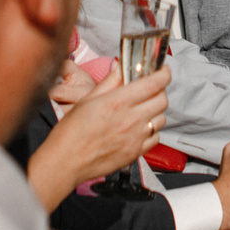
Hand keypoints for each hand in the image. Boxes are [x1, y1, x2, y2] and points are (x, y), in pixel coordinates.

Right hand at [25, 67, 168, 209]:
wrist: (66, 162)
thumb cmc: (71, 132)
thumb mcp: (87, 99)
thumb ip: (109, 82)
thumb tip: (120, 67)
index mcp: (118, 102)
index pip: (154, 84)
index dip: (163, 74)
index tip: (162, 71)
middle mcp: (130, 120)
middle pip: (162, 100)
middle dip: (160, 90)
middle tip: (150, 89)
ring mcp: (135, 138)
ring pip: (161, 119)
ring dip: (156, 110)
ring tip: (143, 109)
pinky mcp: (135, 153)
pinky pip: (156, 138)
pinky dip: (152, 130)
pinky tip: (139, 128)